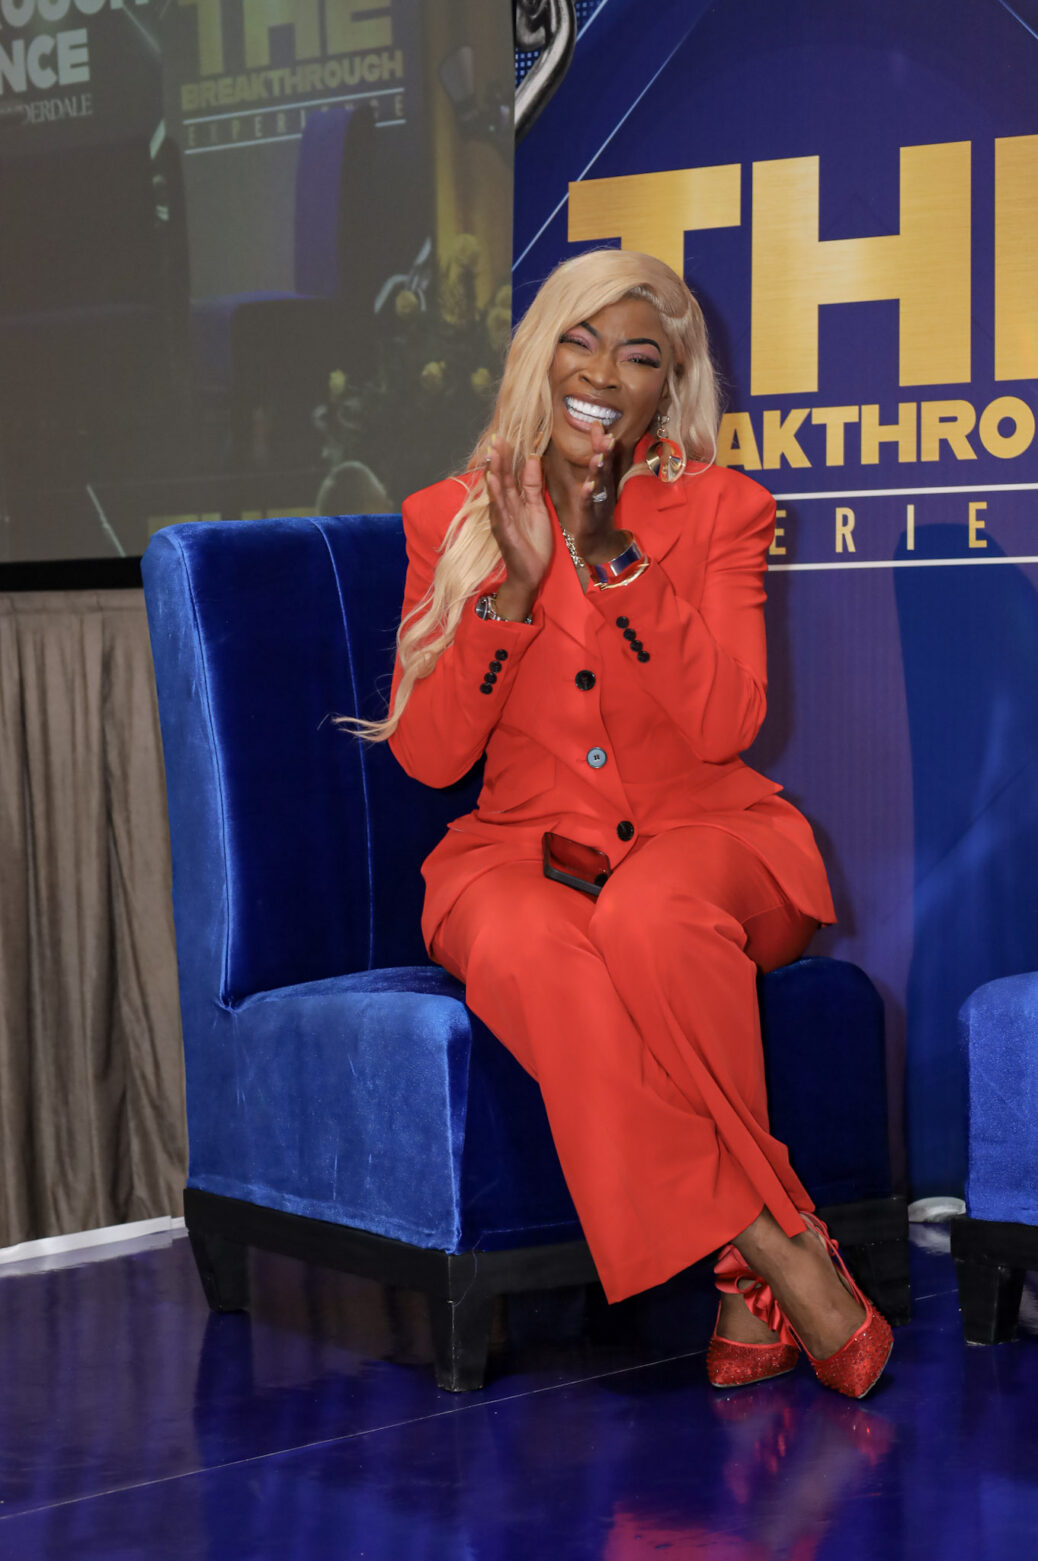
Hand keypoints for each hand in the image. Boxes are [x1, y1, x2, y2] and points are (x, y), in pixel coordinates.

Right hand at [484, 438, 553, 617]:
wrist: (530, 573)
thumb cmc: (533, 543)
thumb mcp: (538, 509)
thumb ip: (535, 486)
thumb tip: (533, 459)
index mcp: (515, 501)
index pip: (511, 473)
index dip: (510, 455)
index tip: (510, 434)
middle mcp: (505, 507)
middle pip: (502, 478)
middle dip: (500, 457)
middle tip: (498, 436)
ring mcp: (501, 518)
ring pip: (498, 491)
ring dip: (495, 471)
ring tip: (493, 452)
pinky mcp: (503, 531)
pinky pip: (499, 510)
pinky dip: (496, 495)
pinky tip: (493, 481)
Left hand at [576, 422, 628, 566]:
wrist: (601, 547)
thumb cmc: (597, 515)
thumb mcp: (599, 488)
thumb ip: (600, 466)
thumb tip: (601, 441)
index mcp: (603, 482)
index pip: (604, 457)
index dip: (601, 441)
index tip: (597, 423)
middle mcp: (603, 491)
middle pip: (605, 468)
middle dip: (605, 451)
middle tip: (606, 435)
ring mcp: (598, 504)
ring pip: (599, 485)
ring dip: (598, 471)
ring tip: (597, 457)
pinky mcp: (590, 519)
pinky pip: (589, 506)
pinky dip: (588, 496)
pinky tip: (586, 487)